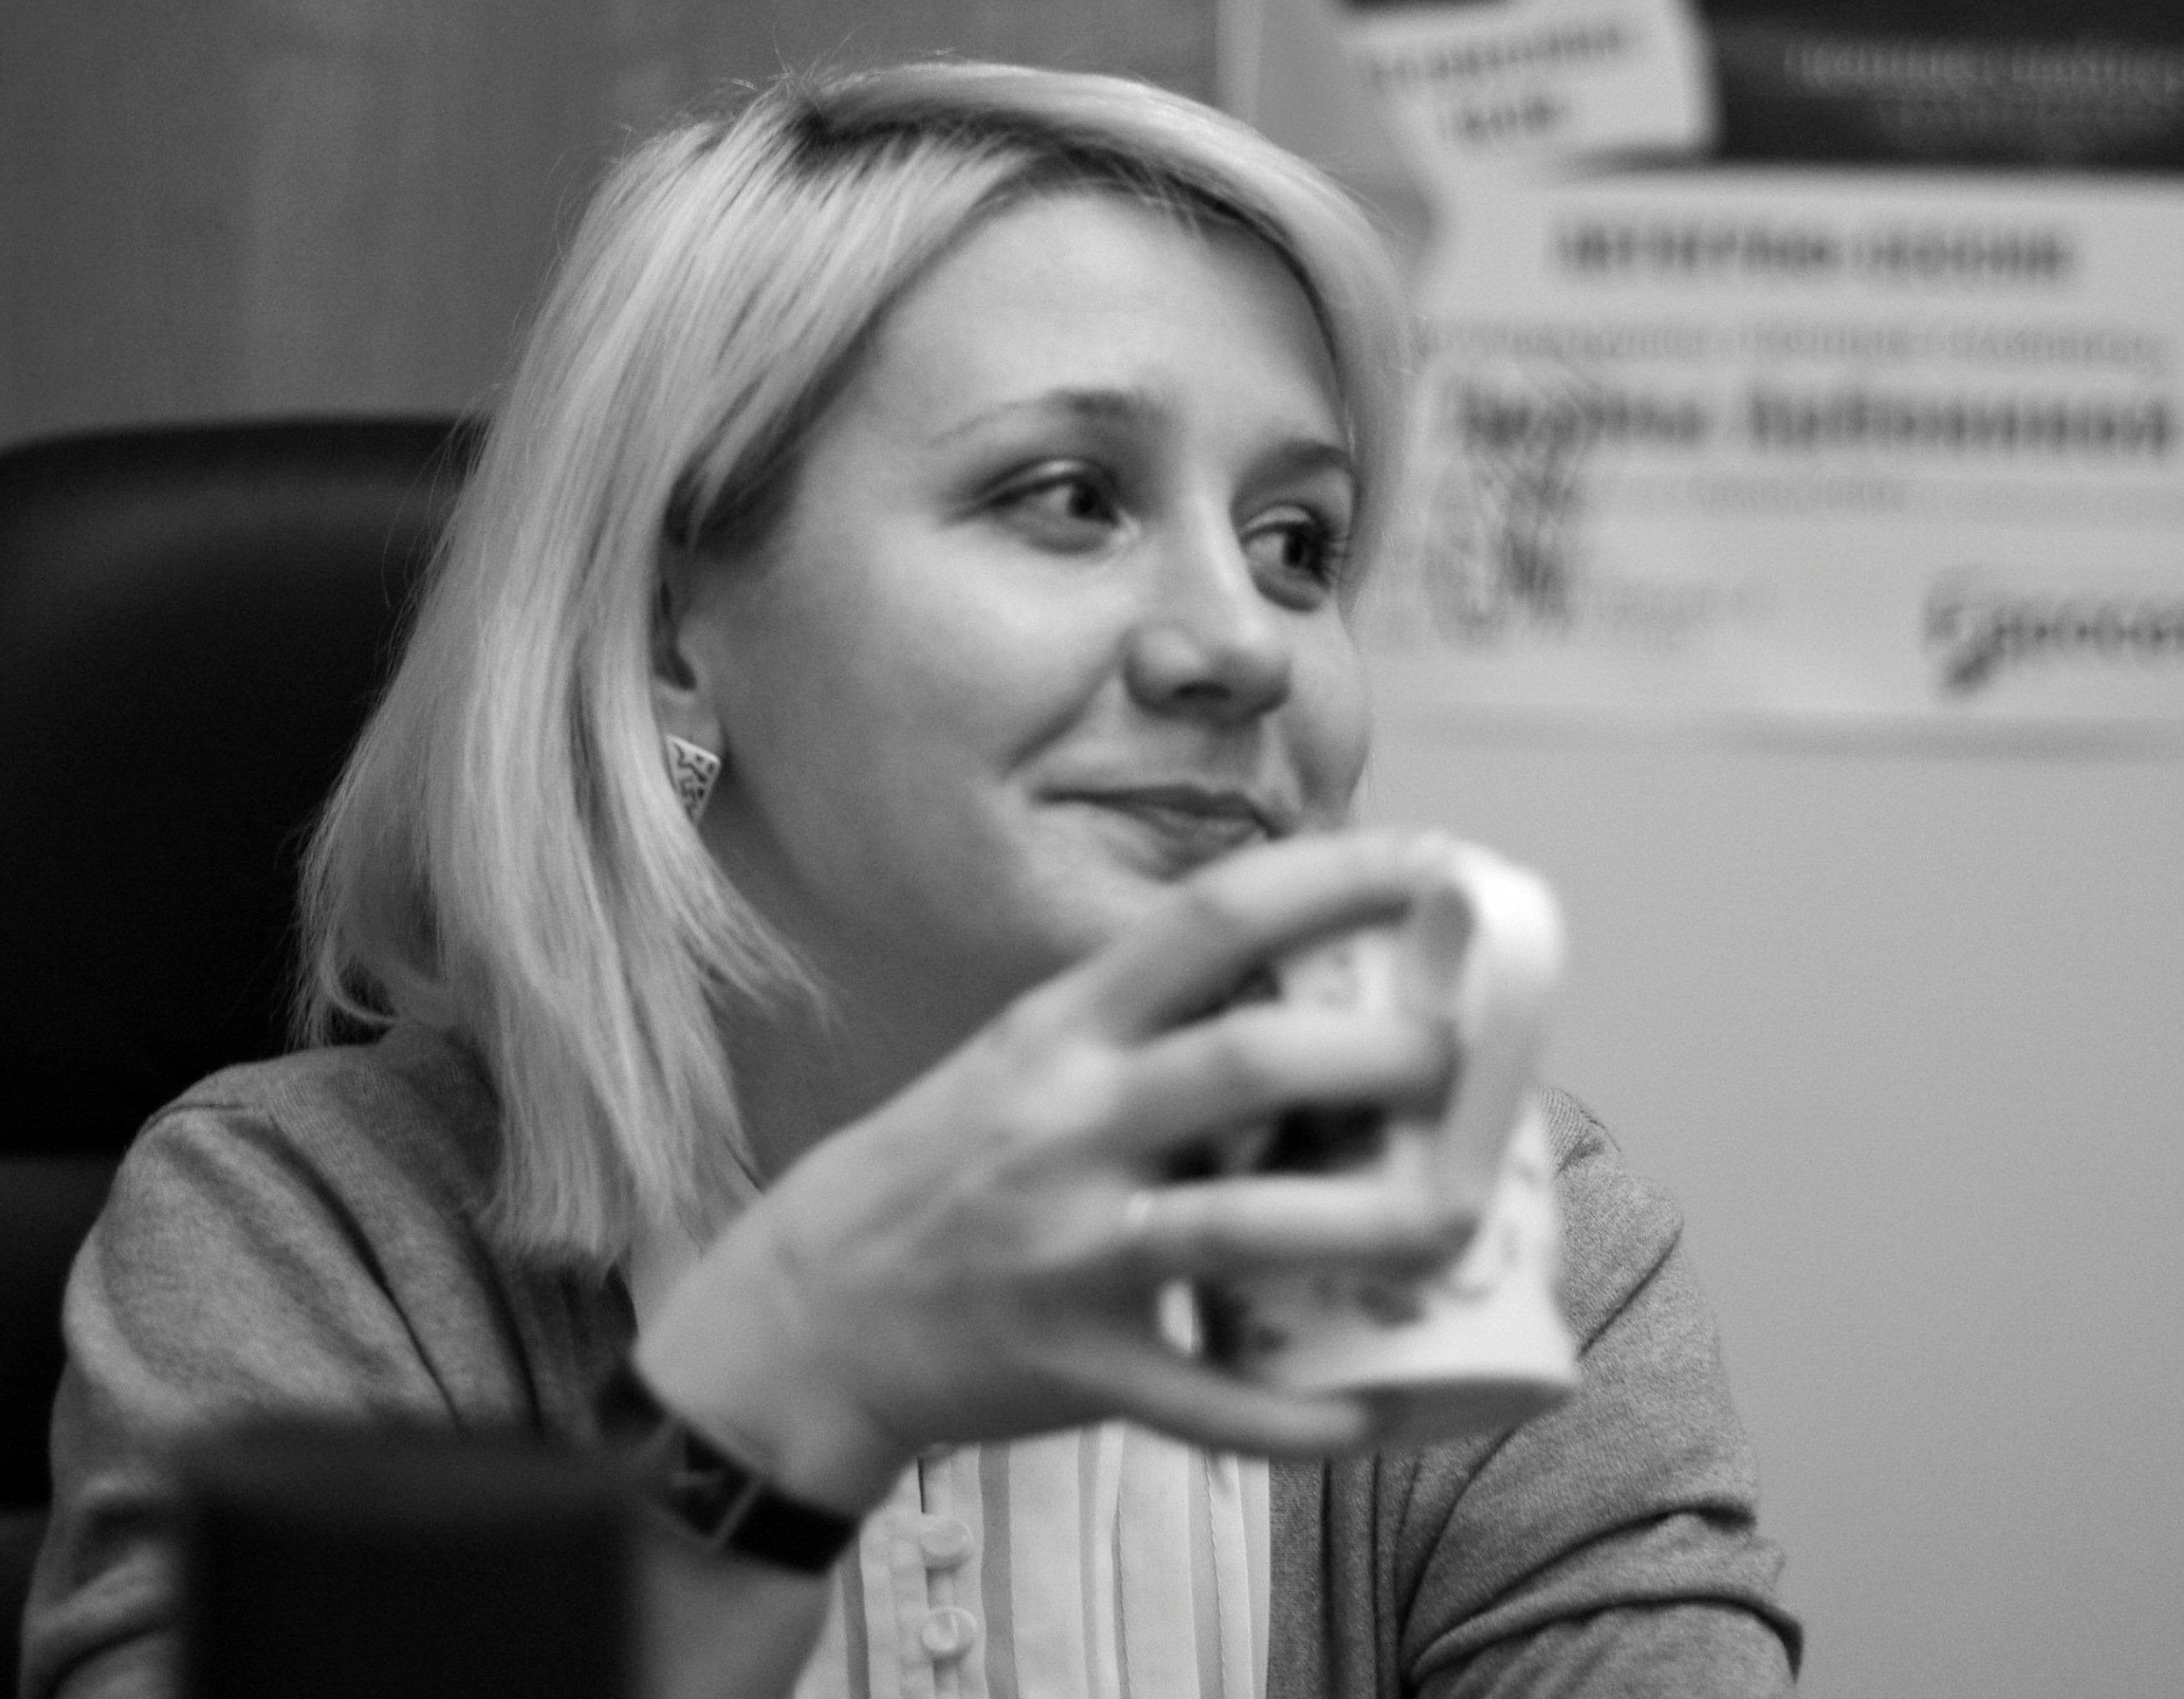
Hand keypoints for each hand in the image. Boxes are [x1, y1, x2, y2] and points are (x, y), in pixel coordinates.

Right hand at [636, 828, 1475, 1510]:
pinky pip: (1205, 1401)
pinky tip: (1375, 1405)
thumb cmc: (955, 1162)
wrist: (812, 1310)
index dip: (1334, 878)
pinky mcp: (1073, 1366)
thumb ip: (1154, 1027)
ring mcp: (1067, 1249)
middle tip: (1463, 1058)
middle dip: (1378, 1054)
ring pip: (1240, 1229)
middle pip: (1244, 1063)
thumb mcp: (1032, 1058)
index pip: (1210, 920)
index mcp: (1064, 1029)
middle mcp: (1065, 1123)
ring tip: (1461, 1223)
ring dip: (1371, 1228)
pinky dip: (1297, 1413)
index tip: (1437, 861)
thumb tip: (1331, 997)